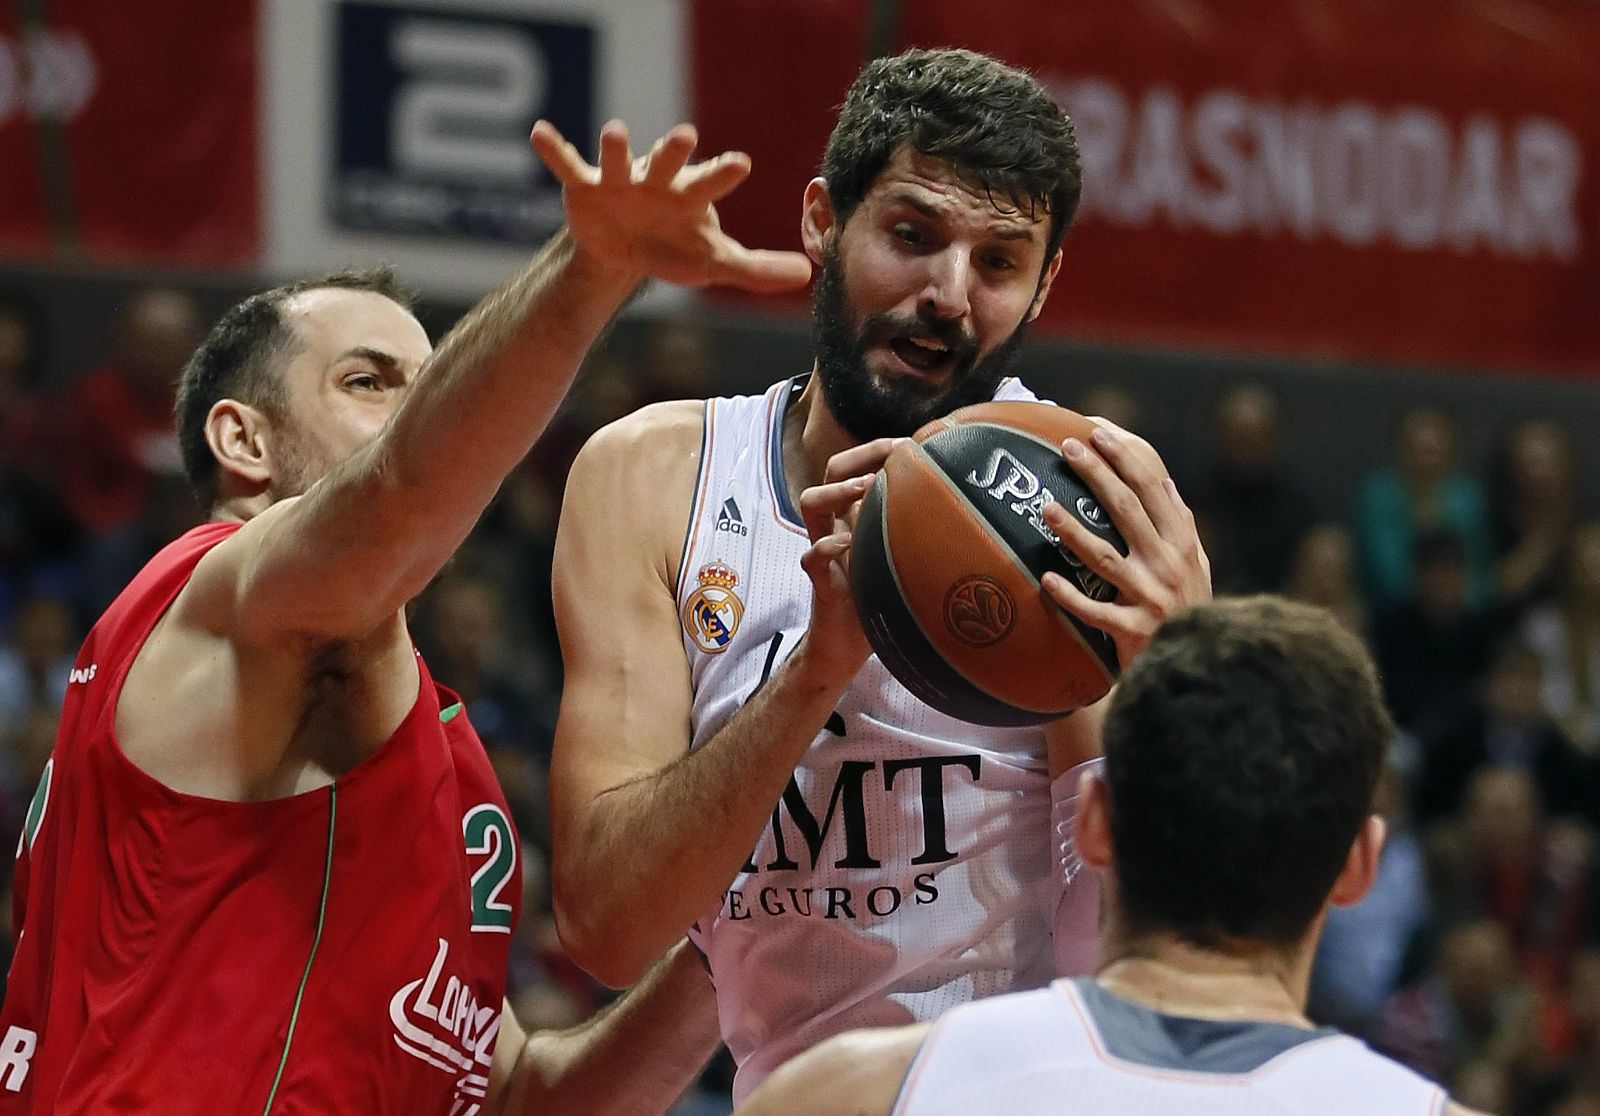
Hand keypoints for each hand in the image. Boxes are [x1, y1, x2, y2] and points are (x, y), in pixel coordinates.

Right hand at [531, 119, 811, 293]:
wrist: (626, 248)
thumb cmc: (676, 245)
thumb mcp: (714, 261)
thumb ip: (756, 268)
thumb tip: (808, 276)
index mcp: (690, 195)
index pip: (712, 182)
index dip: (724, 173)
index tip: (742, 164)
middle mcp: (657, 180)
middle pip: (668, 161)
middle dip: (675, 150)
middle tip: (686, 136)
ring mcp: (620, 180)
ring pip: (618, 158)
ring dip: (615, 146)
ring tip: (614, 133)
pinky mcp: (585, 187)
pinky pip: (568, 164)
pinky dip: (553, 149)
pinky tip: (539, 132)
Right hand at [793, 438, 903, 686]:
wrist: (848, 647)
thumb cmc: (883, 599)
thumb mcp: (906, 559)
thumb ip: (921, 534)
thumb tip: (969, 510)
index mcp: (856, 516)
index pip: (858, 465)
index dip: (878, 447)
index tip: (912, 442)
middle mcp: (838, 525)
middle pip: (831, 471)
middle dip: (860, 455)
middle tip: (891, 455)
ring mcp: (826, 551)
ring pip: (811, 503)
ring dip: (838, 490)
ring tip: (866, 486)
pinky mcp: (821, 582)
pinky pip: (812, 558)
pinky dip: (826, 548)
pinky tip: (845, 545)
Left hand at [1040, 419, 1211, 668]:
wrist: (1197, 666)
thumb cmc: (1187, 609)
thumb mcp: (1196, 565)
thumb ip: (1182, 526)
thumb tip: (1166, 483)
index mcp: (1181, 544)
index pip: (1152, 490)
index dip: (1125, 460)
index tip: (1098, 433)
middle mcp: (1168, 565)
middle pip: (1127, 510)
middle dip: (1097, 475)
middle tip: (1067, 448)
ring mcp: (1151, 597)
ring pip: (1106, 557)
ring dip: (1074, 531)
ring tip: (1045, 508)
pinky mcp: (1134, 631)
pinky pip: (1096, 612)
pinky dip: (1070, 597)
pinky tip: (1045, 580)